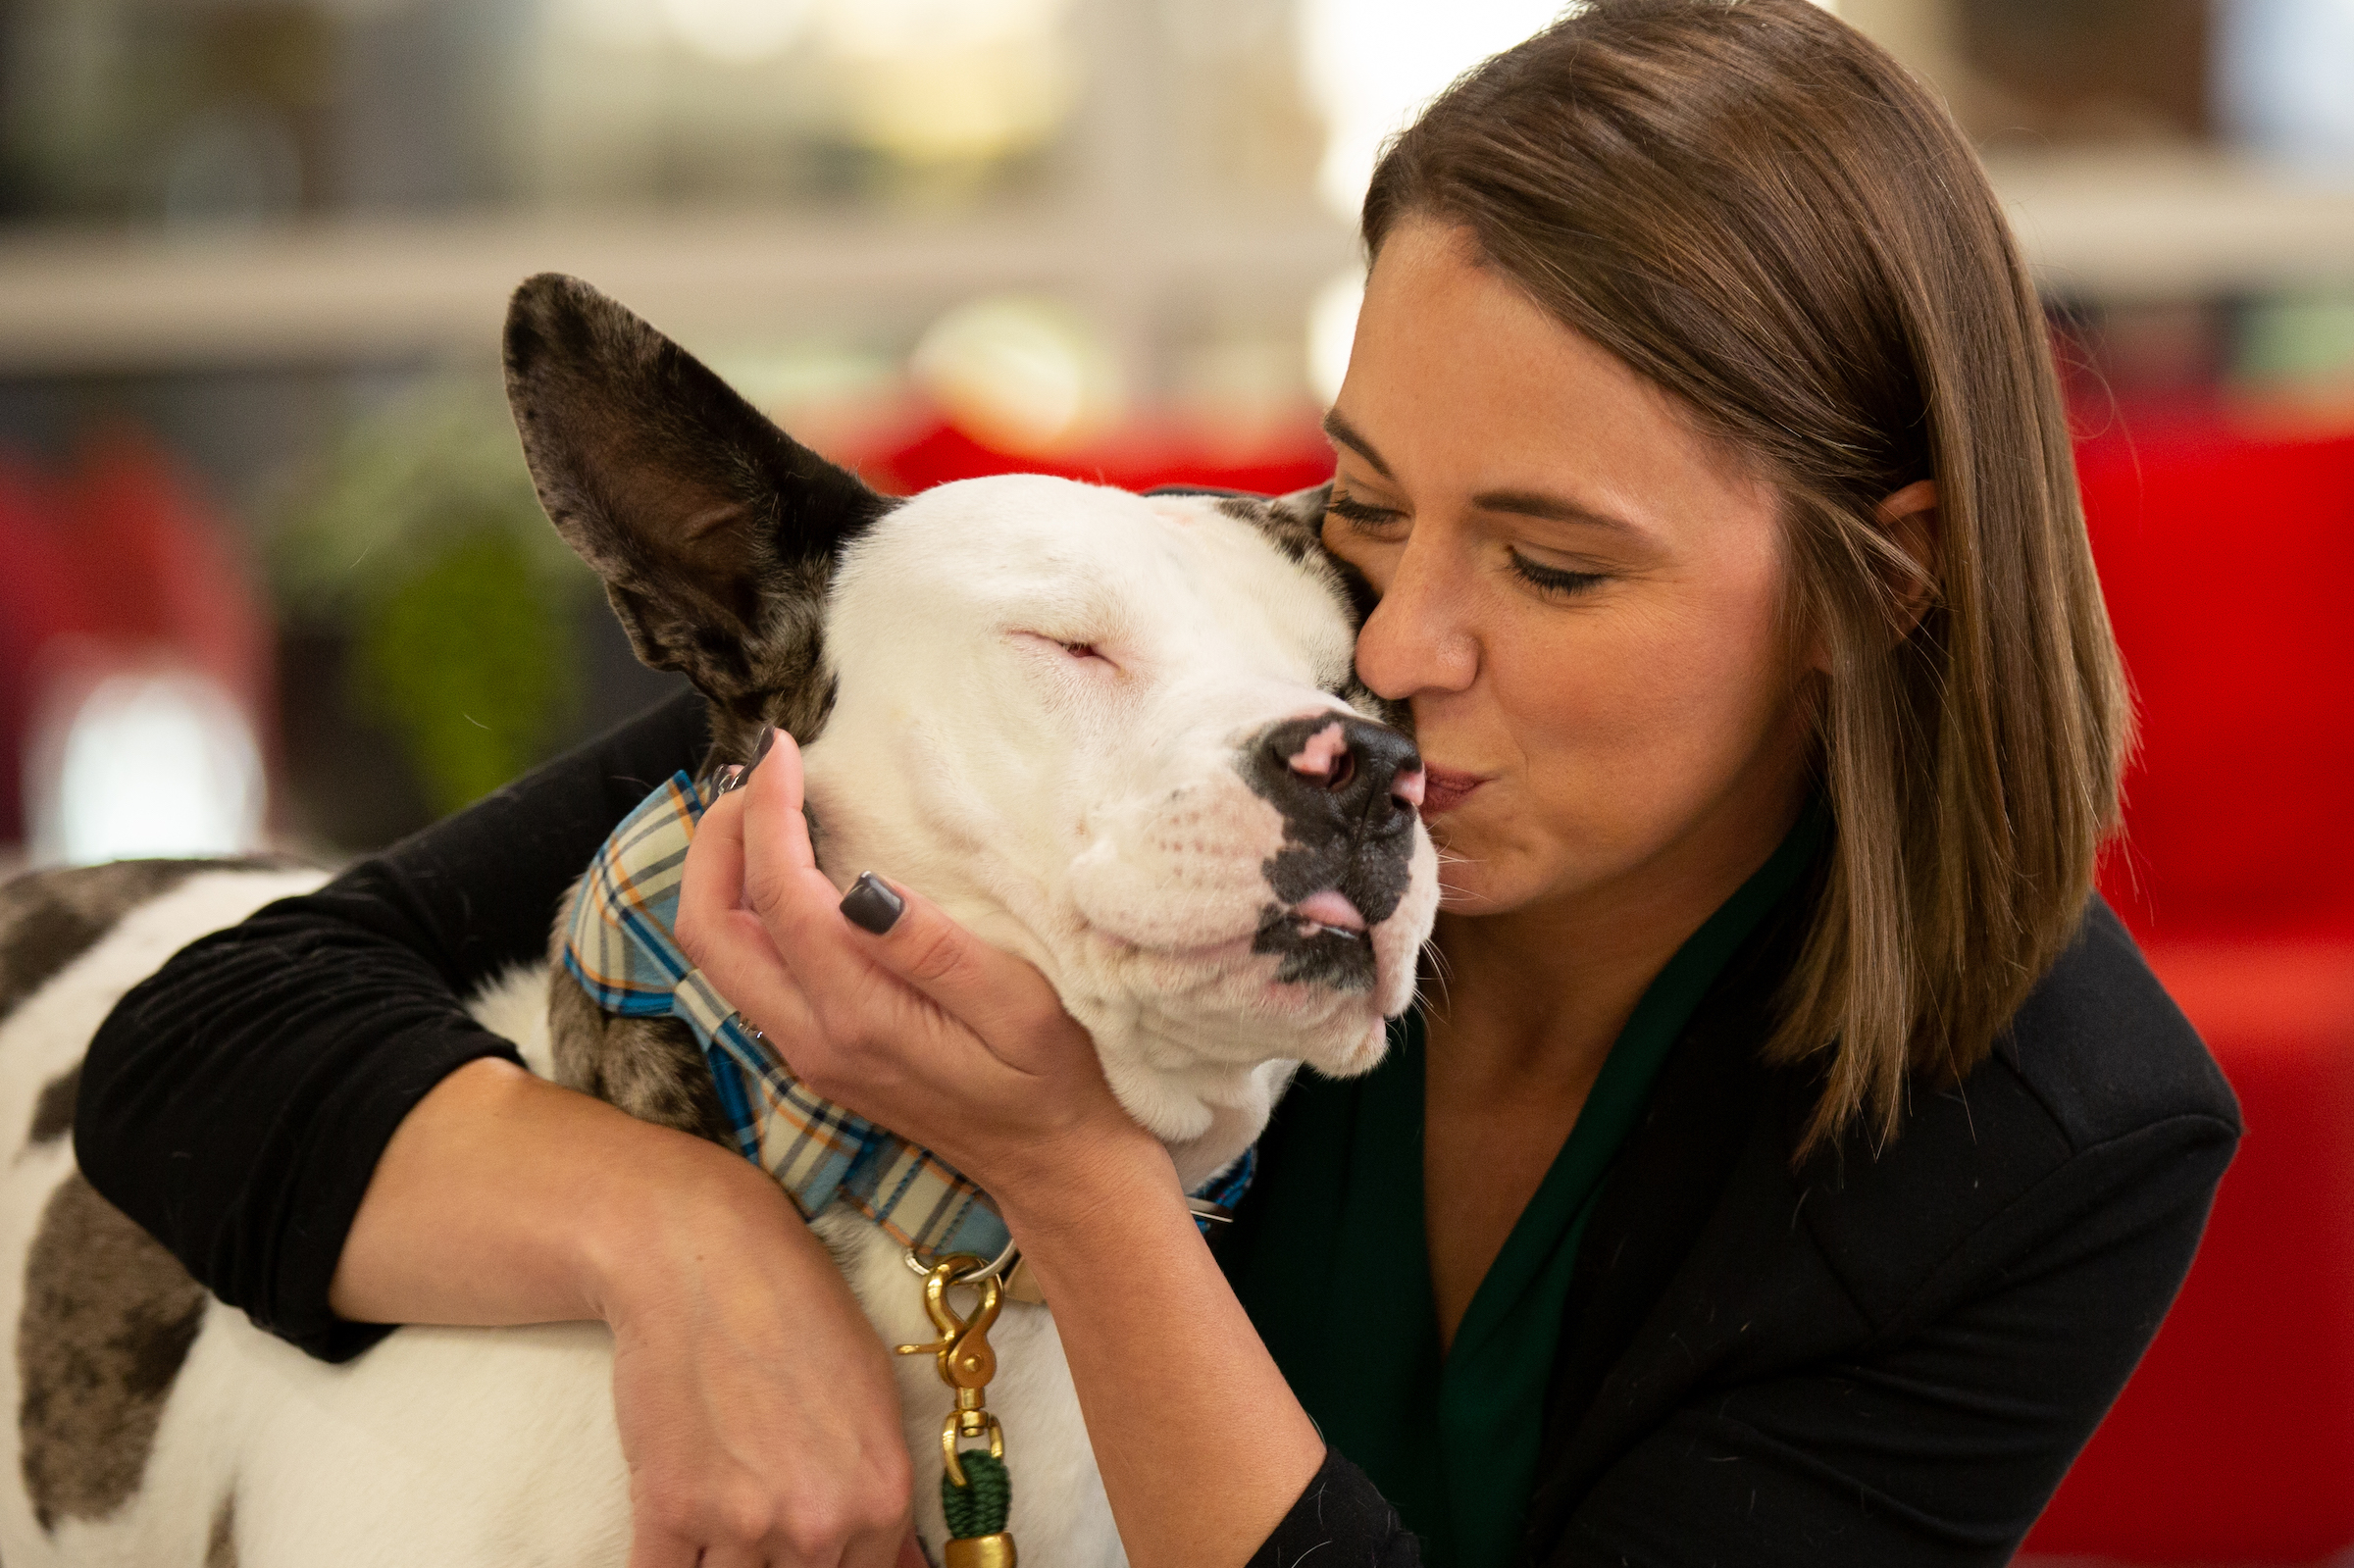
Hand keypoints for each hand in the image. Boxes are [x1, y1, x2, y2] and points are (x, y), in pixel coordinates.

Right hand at [591, 1157, 928, 1567]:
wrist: (705, 1257)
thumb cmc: (793, 1311)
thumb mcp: (873, 1397)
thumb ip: (881, 1498)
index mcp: (882, 1496)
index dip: (833, 1566)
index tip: (803, 1551)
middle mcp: (820, 1520)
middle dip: (778, 1564)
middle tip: (757, 1504)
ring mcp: (743, 1521)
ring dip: (721, 1561)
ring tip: (720, 1502)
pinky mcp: (669, 1510)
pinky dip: (666, 1567)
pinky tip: (673, 1537)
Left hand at [674, 729, 1160, 1208]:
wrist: (1058, 1170)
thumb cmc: (1058, 1082)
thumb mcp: (1020, 1008)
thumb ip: (935, 950)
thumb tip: (860, 885)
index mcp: (857, 1018)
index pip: (778, 894)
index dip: (769, 812)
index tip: (788, 750)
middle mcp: (811, 1039)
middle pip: (709, 926)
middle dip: (719, 835)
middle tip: (763, 773)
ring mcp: (805, 1052)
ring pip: (718, 951)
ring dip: (723, 870)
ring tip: (768, 806)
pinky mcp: (815, 1054)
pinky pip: (748, 970)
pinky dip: (746, 905)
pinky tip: (790, 868)